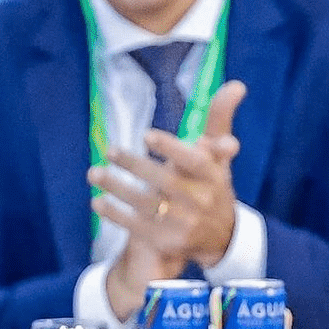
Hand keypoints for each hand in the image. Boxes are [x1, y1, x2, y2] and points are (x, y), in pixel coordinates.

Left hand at [88, 81, 246, 312]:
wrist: (221, 236)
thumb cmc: (212, 182)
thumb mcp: (219, 154)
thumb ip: (219, 119)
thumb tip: (235, 85)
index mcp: (213, 175)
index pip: (193, 161)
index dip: (170, 149)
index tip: (146, 135)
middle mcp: (201, 200)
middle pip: (165, 182)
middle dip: (135, 165)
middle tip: (110, 149)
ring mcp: (184, 224)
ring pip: (146, 204)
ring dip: (117, 188)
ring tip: (93, 173)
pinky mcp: (169, 242)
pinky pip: (138, 228)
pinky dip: (116, 215)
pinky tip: (97, 202)